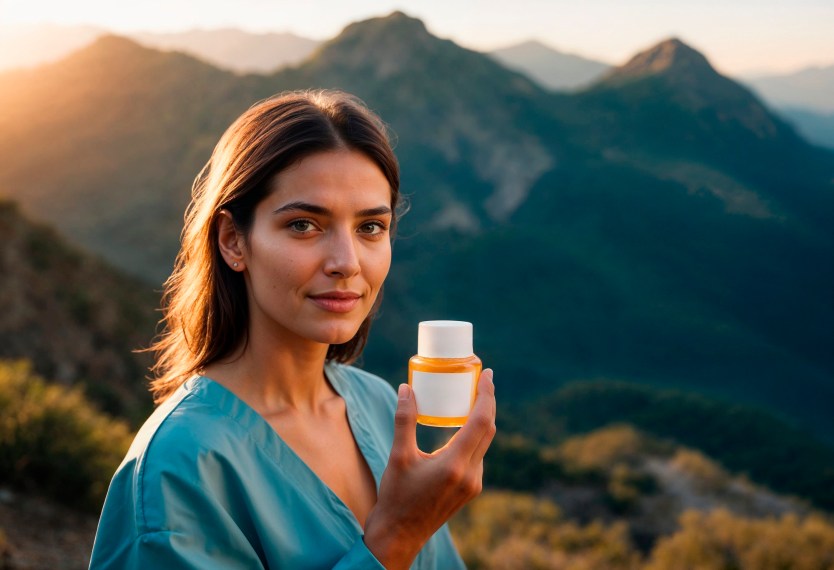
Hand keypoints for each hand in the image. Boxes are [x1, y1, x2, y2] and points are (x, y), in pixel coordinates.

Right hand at [363, 369, 495, 568]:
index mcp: (455, 465)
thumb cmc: (397, 496)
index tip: (488, 375)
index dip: (487, 396)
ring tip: (473, 398)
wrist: (400, 534)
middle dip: (488, 403)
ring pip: (485, 443)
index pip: (481, 422)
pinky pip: (479, 455)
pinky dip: (476, 436)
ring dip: (483, 420)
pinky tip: (465, 426)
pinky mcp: (470, 489)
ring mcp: (473, 484)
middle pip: (488, 430)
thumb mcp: (398, 456)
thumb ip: (405, 421)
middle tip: (482, 380)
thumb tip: (406, 388)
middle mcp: (471, 475)